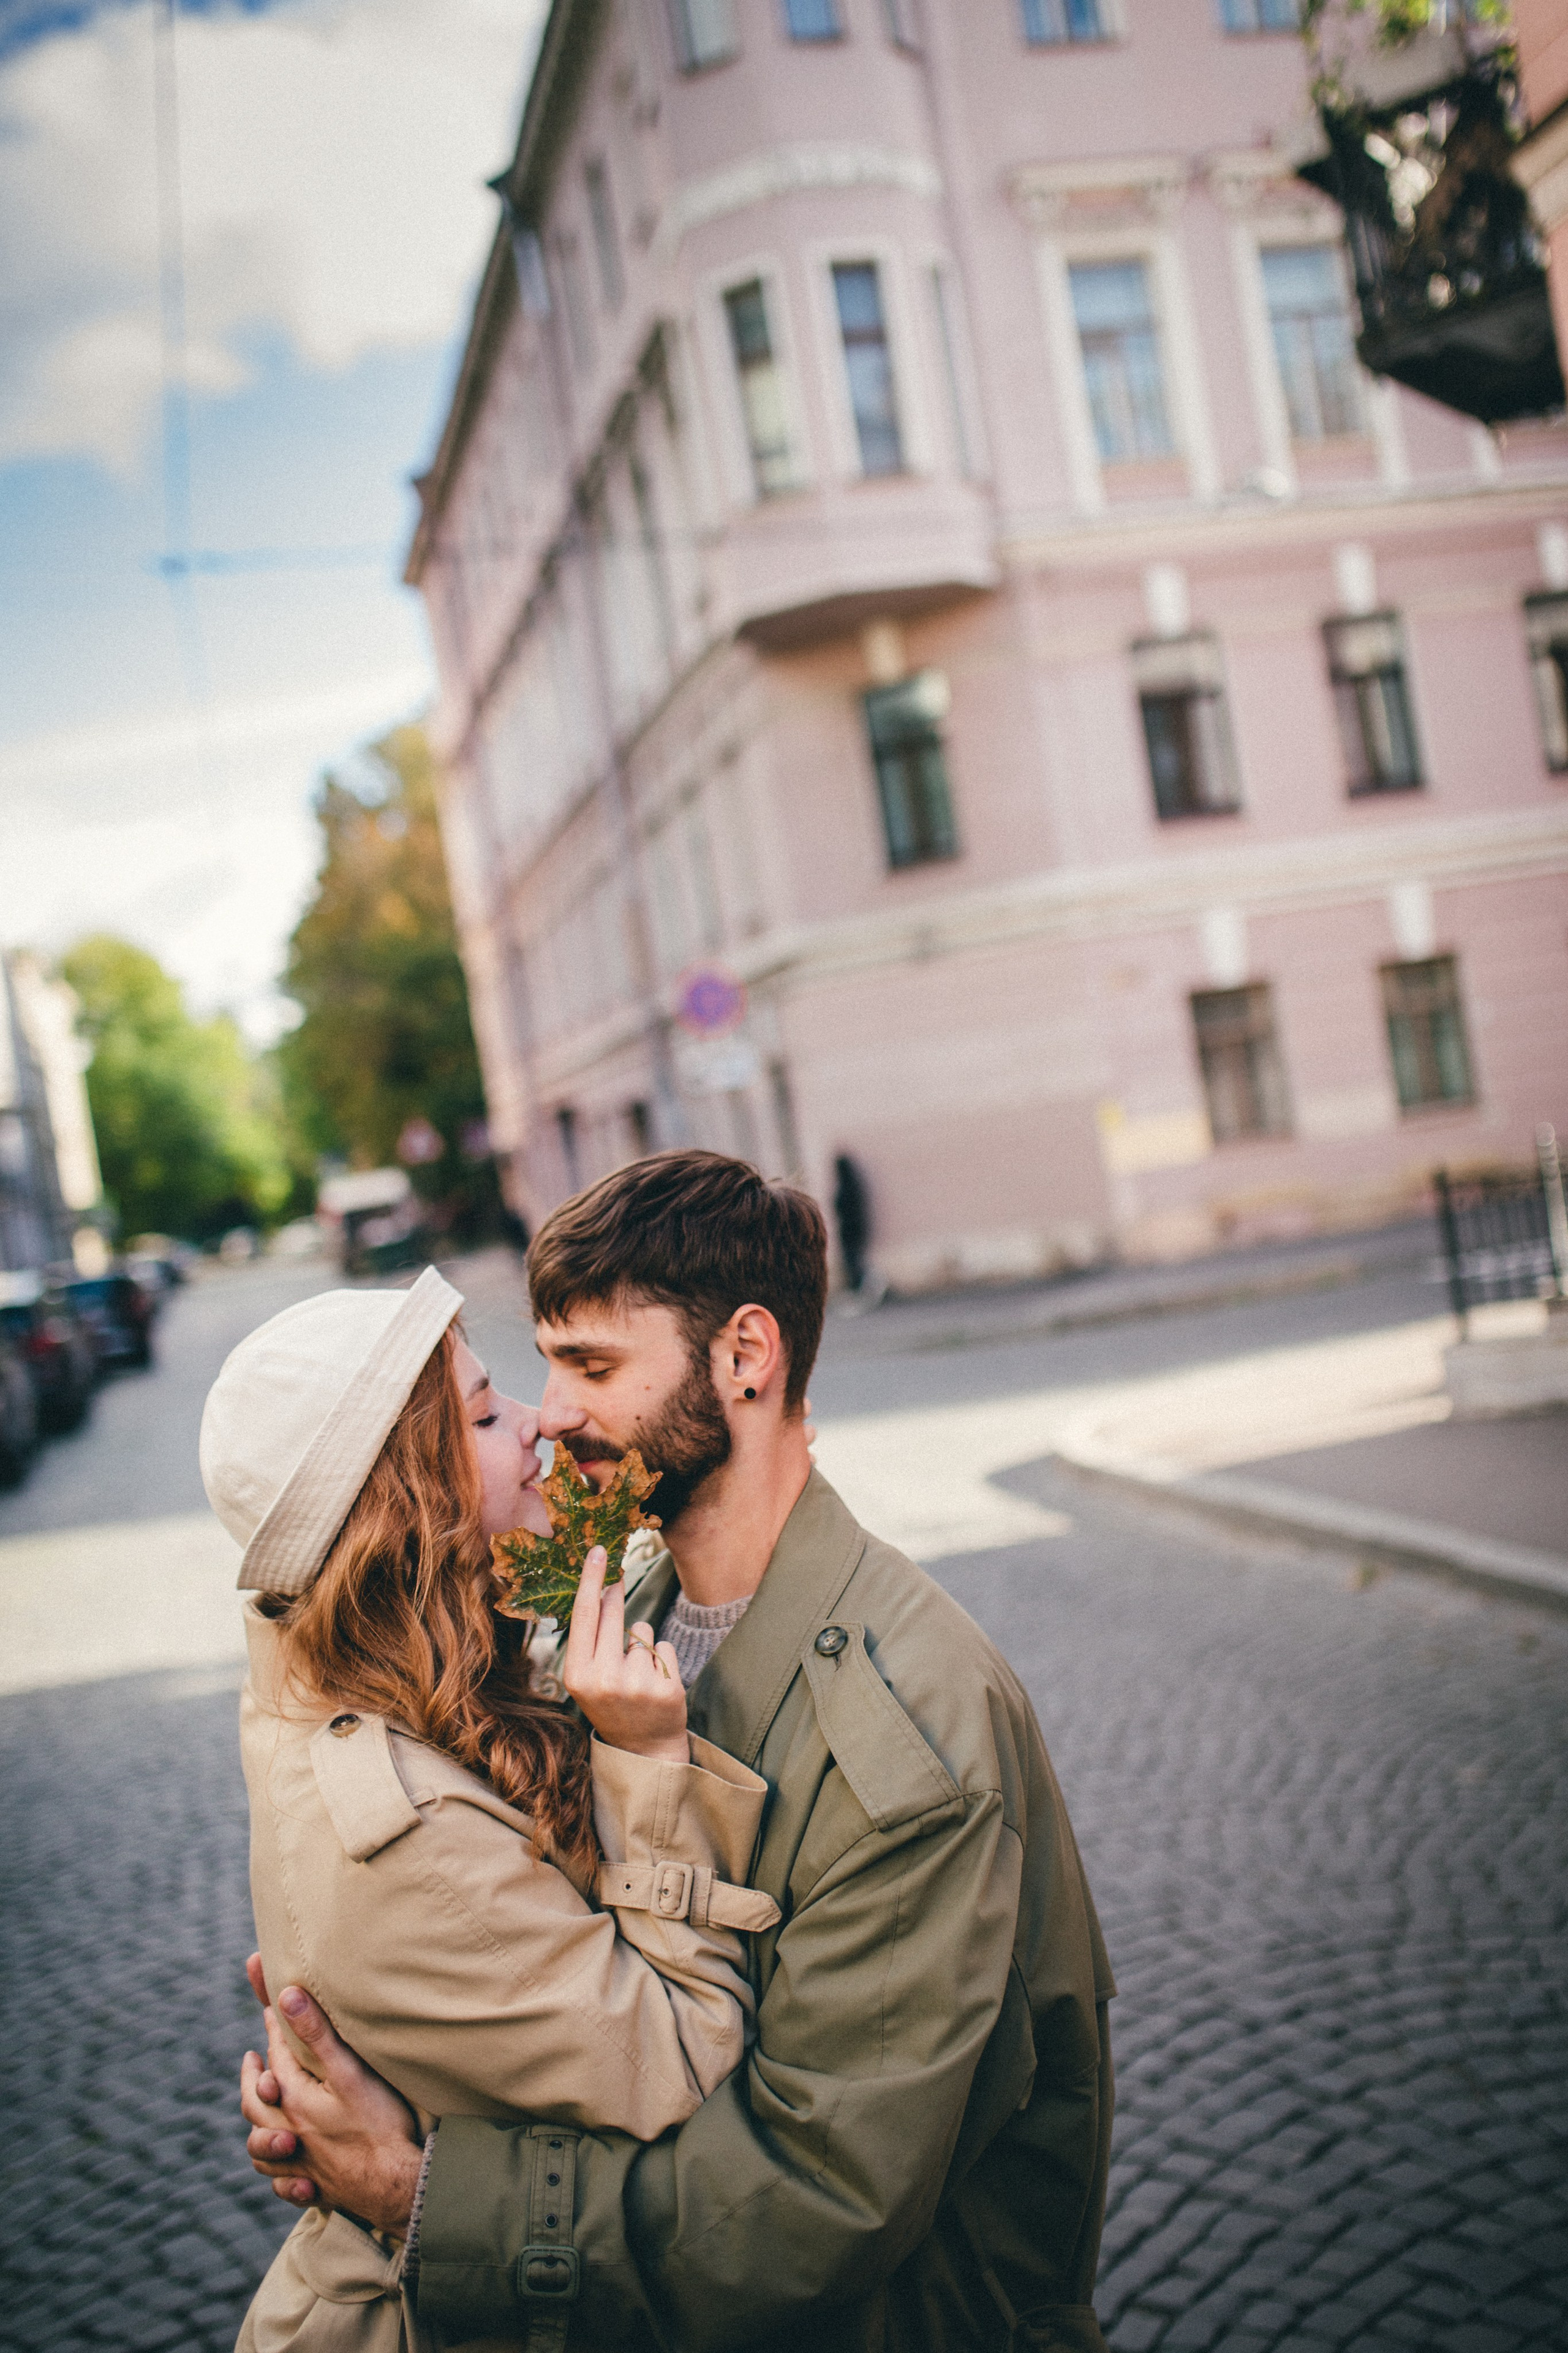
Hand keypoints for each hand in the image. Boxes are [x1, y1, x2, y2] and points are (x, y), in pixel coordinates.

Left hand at [239, 1965, 422, 2235]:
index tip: (271, 2008)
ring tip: (261, 2113)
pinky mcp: (315, 2187)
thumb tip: (285, 1996)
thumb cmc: (376, 2126)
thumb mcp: (348, 2072)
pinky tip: (286, 2170)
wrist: (395, 2186)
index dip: (274, 2030)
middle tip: (251, 2059)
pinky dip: (279, 2174)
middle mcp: (288, 2132)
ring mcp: (299, 2164)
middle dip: (251, 2077)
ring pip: (261, 2148)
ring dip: (256, 2126)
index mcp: (293, 2101)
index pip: (276, 2057)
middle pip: (255, 2103)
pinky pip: (283, 2183)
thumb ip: (316, 2035)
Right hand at [562, 1544, 686, 1762]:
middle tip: (618, 1579)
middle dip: (616, 1593)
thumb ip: (592, 1639)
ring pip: (642, 1630)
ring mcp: (635, 1684)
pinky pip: (664, 1647)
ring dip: (642, 1643)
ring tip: (637, 1674)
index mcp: (577, 1675)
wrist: (643, 1750)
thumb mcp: (588, 1677)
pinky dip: (662, 1659)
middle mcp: (603, 1679)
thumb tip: (604, 1588)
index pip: (584, 1616)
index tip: (598, 1549)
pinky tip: (656, 1683)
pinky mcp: (665, 1687)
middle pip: (614, 1613)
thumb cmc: (612, 1704)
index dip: (591, 1580)